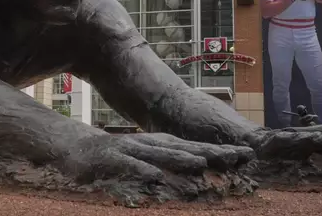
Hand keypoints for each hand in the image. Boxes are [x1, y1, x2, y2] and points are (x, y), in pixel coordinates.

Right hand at [56, 132, 255, 203]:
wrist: (76, 147)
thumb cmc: (115, 156)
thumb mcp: (145, 158)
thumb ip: (167, 162)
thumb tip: (195, 170)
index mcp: (159, 145)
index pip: (194, 147)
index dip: (219, 151)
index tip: (245, 155)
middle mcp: (149, 145)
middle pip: (185, 148)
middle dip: (211, 152)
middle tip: (237, 156)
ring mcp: (131, 150)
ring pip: (160, 154)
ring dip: (181, 158)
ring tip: (203, 162)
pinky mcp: (112, 158)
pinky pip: (129, 166)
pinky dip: (143, 170)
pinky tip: (156, 177)